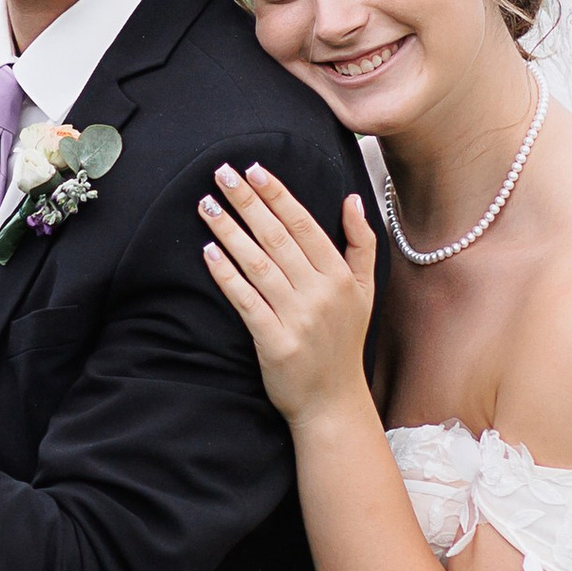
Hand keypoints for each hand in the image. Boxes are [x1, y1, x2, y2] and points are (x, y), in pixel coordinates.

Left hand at [199, 164, 377, 423]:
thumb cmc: (343, 343)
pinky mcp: (275, 342)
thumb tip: (352, 199)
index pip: (304, 224)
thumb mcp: (365, 291)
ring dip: (229, 231)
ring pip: (258, 264)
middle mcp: (321, 293)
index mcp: (340, 276)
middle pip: (277, 237)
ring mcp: (298, 318)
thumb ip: (361, 244)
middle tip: (221, 173)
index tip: (254, 169)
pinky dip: (227, 275)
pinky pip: (246, 301)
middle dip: (247, 202)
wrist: (332, 401)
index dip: (277, 195)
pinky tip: (209, 252)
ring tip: (206, 205)